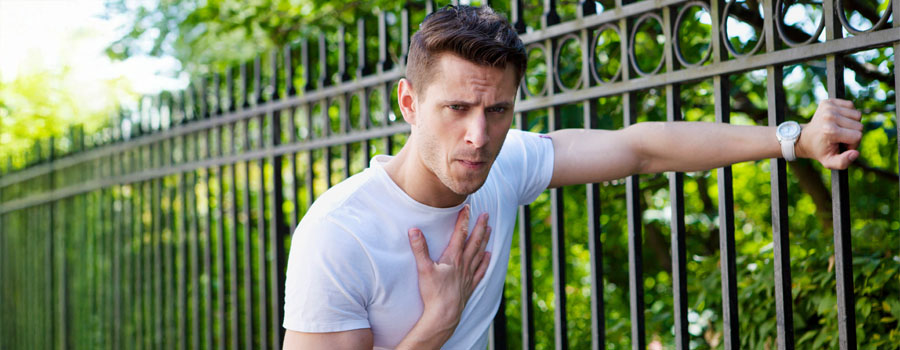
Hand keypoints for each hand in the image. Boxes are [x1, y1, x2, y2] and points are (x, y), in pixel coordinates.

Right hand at [406, 205, 491, 330]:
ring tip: (490, 229)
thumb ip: (419, 248)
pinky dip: (485, 262)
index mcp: (453, 257)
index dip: (464, 220)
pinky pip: (481, 271)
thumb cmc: (433, 292)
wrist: (444, 315)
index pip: (460, 234)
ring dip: (485, 241)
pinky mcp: (469, 286)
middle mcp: (464, 264)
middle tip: (486, 214)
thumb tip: (414, 230)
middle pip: (474, 242)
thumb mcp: (424, 268)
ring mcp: (468, 275)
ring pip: (479, 254)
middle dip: (480, 227)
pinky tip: (488, 256)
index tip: (467, 207)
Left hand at [797, 98, 862, 169]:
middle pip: (859, 125)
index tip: (843, 145)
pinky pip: (851, 105)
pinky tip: (838, 120)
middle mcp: (829, 116)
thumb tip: (855, 153)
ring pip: (857, 115)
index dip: (853, 143)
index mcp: (829, 131)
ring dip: (851, 123)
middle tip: (840, 138)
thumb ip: (843, 162)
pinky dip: (848, 113)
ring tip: (840, 129)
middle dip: (853, 134)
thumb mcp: (829, 162)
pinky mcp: (829, 101)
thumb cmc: (819, 150)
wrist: (805, 139)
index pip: (858, 136)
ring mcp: (828, 107)